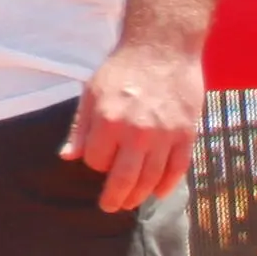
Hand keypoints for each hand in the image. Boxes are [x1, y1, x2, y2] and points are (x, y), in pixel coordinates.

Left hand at [64, 38, 204, 209]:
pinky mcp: (187, 133)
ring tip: (132, 202)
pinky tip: (160, 192)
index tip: (98, 159)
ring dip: (140, 195)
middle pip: (125, 179)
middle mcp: (137, 133)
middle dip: (115, 198)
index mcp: (109, 122)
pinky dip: (169, 184)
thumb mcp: (91, 93)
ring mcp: (165, 135)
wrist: (162, 48)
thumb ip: (81, 128)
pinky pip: (179, 168)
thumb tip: (69, 157)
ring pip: (152, 178)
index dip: (96, 164)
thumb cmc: (122, 69)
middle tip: (110, 207)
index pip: (97, 162)